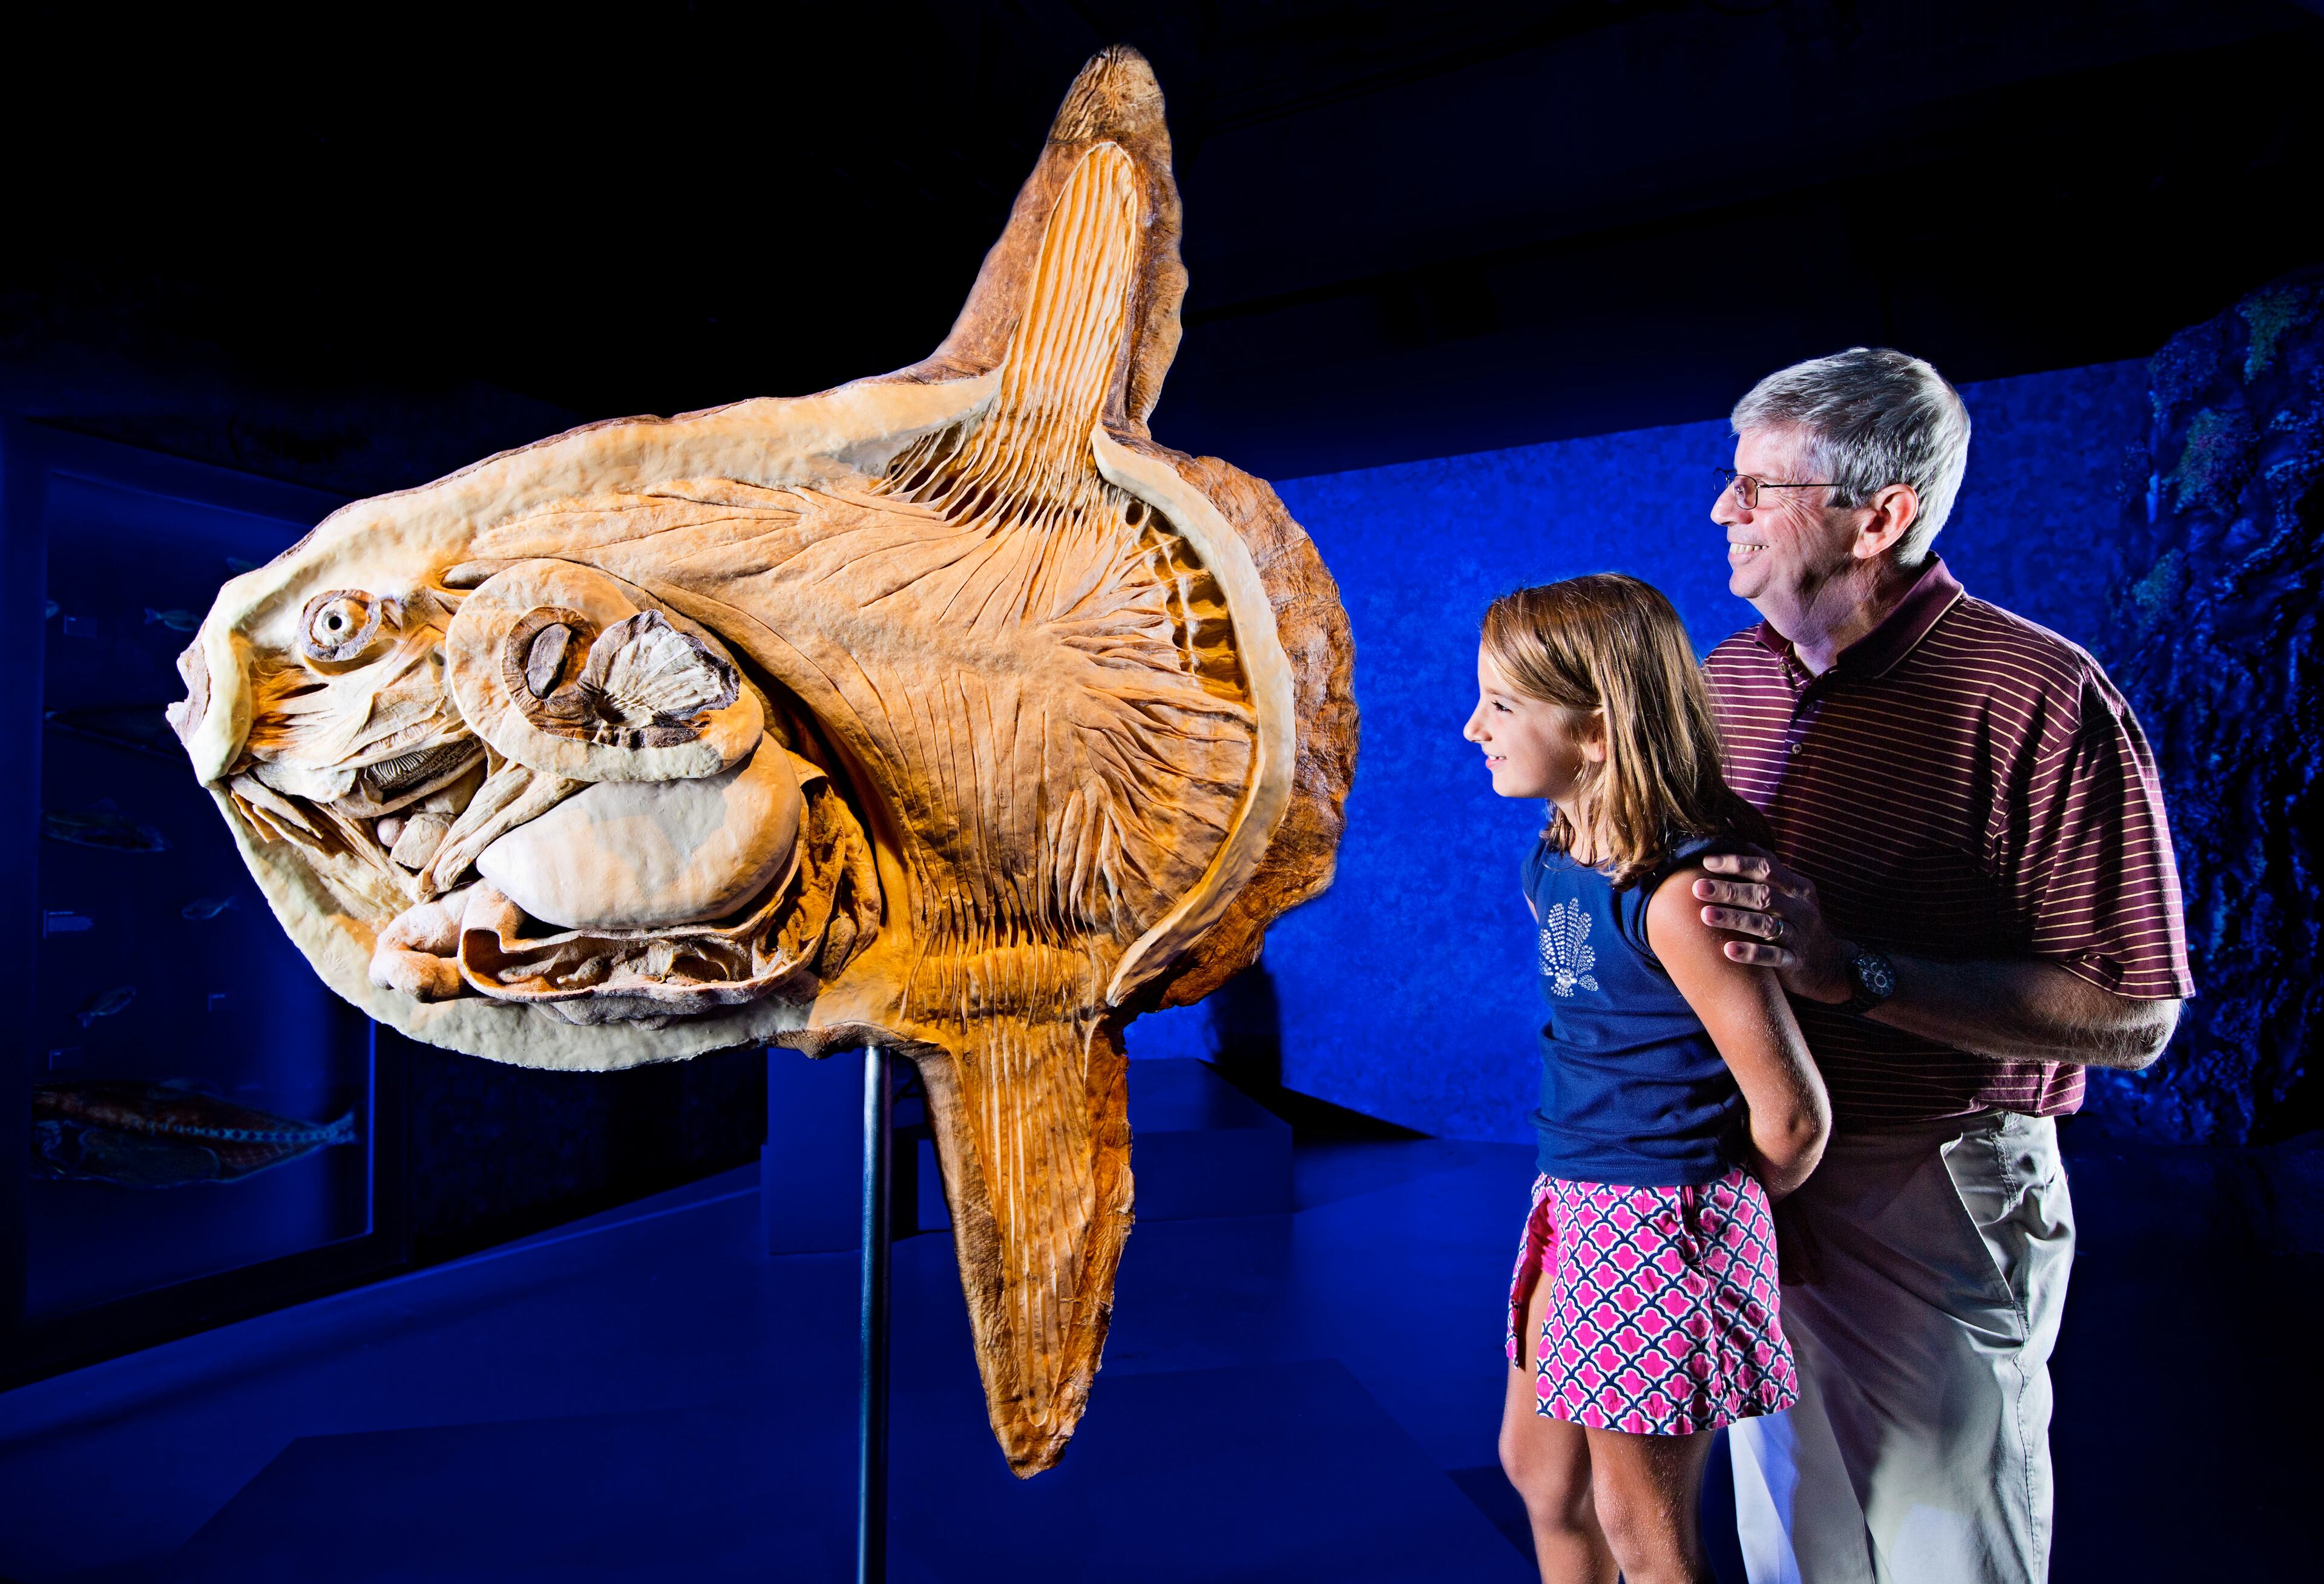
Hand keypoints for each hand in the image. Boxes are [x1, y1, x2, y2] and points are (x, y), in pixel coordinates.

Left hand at [1693, 849, 1852, 1004]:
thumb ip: (1770, 870)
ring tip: (1706, 915)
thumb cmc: (1798, 921)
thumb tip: (1744, 842)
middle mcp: (1800, 909)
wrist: (1828, 963)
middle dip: (1729, 891)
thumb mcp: (1791, 893)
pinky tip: (1728, 950)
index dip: (1737, 863)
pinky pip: (1773, 957)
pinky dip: (1751, 953)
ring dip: (1734, 919)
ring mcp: (1799, 935)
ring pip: (1765, 925)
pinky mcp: (1795, 961)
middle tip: (1697, 888)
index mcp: (1797, 887)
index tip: (1707, 862)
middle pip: (1763, 895)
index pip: (1767, 869)